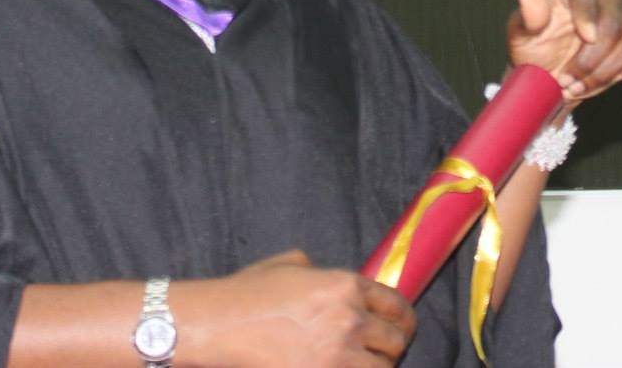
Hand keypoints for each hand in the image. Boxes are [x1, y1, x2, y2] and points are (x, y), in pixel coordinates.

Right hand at [172, 249, 415, 367]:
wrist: (219, 324)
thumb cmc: (248, 293)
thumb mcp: (290, 264)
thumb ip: (320, 270)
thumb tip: (327, 279)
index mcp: (345, 285)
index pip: (396, 305)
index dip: (403, 319)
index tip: (401, 328)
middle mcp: (349, 318)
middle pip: (395, 340)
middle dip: (391, 346)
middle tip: (382, 352)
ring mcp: (337, 354)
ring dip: (375, 367)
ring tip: (363, 365)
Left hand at [507, 0, 621, 104]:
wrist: (548, 78)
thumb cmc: (533, 48)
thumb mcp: (522, 33)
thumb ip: (529, 15)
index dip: (588, 13)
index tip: (585, 37)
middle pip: (613, 21)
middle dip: (592, 57)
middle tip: (567, 79)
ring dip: (604, 72)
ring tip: (578, 88)